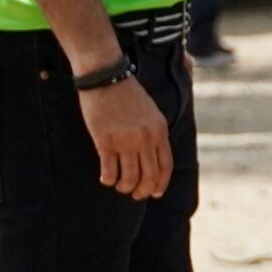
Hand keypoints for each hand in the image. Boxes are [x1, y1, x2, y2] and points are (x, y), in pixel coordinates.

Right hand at [78, 76, 170, 199]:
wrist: (106, 77)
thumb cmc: (127, 93)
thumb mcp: (151, 112)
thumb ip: (153, 133)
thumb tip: (151, 158)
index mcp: (159, 130)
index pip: (166, 166)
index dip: (161, 184)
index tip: (155, 193)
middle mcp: (145, 138)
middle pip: (149, 176)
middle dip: (142, 191)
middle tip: (135, 194)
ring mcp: (125, 141)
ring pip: (129, 178)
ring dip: (124, 187)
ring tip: (119, 186)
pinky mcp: (105, 141)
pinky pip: (110, 171)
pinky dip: (108, 179)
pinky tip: (106, 178)